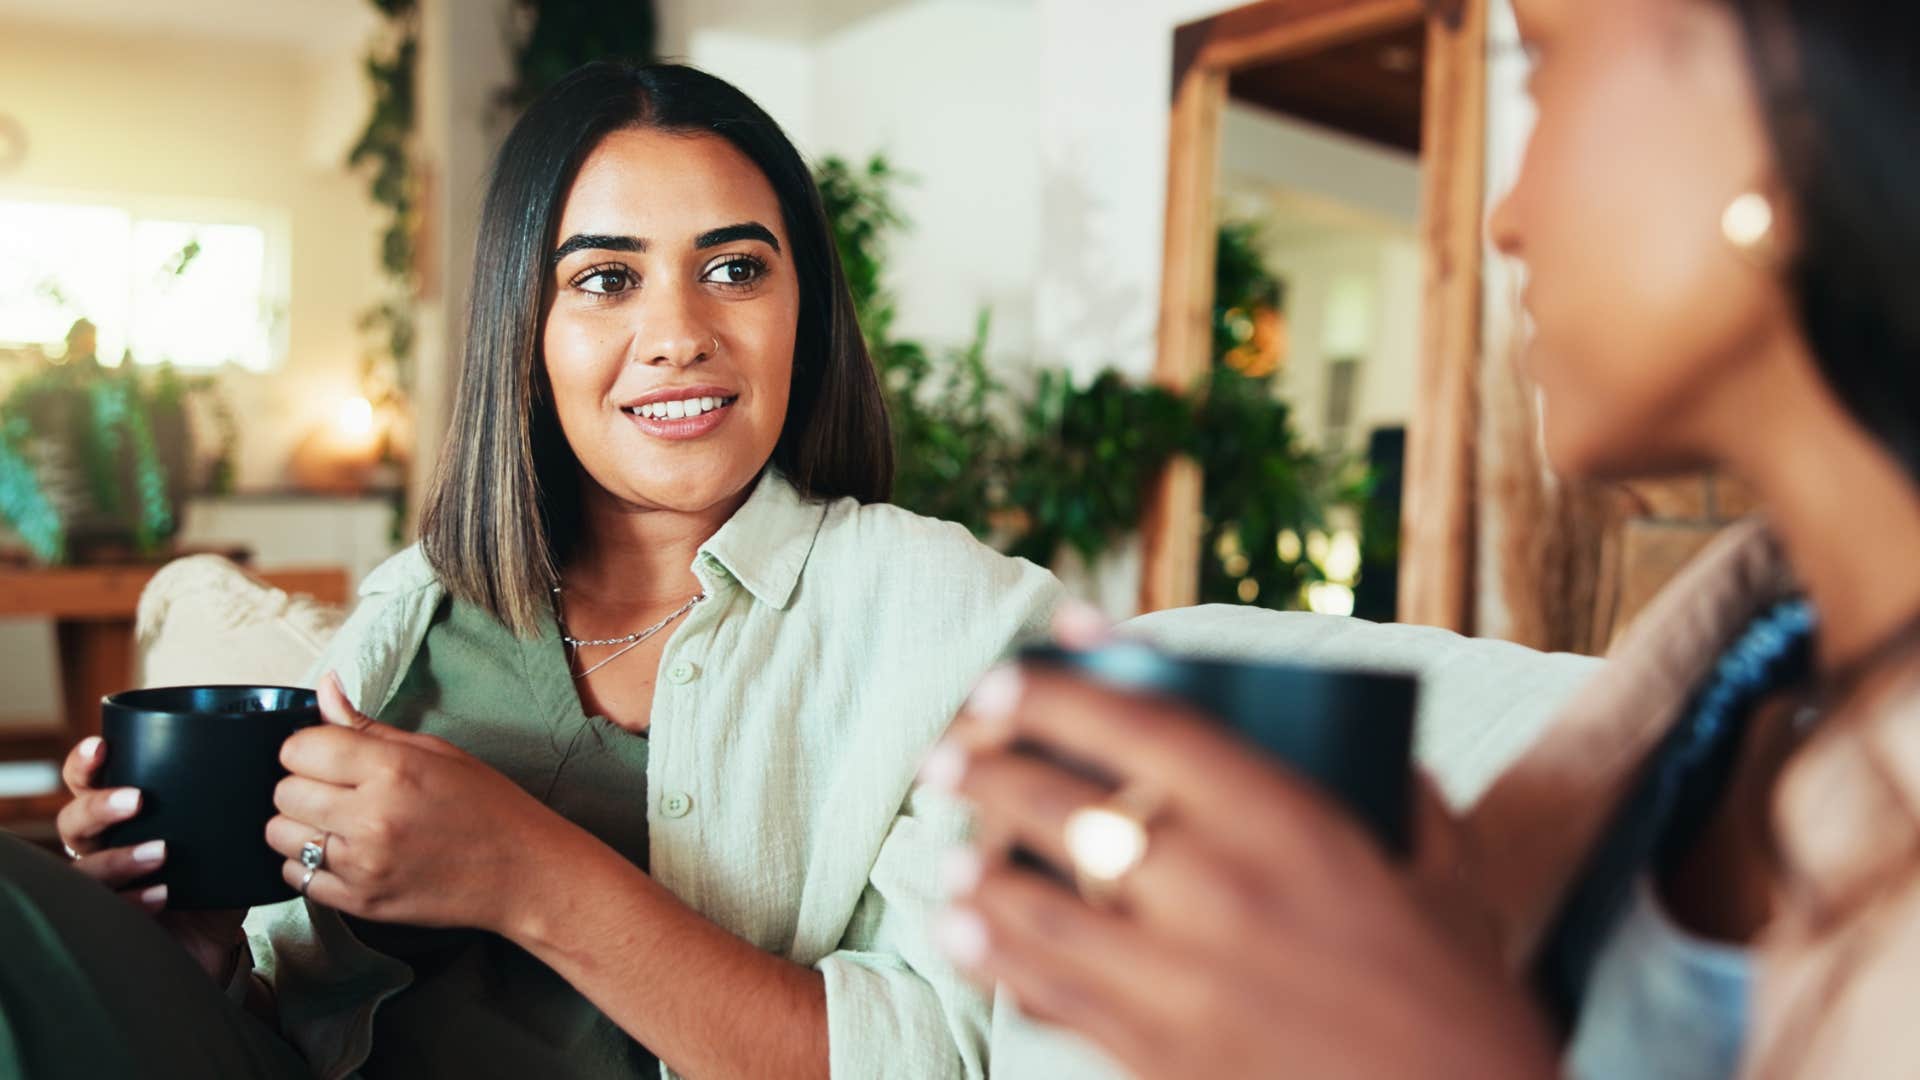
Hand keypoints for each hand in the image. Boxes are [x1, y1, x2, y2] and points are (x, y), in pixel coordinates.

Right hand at [55, 735, 246, 981]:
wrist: (214, 944)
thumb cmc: (213, 880)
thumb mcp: (225, 835)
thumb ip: (239, 798)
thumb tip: (283, 755)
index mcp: (121, 819)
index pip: (86, 783)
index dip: (85, 763)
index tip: (101, 745)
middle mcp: (101, 850)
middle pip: (73, 822)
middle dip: (99, 806)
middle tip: (137, 800)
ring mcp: (102, 889)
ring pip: (83, 868)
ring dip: (120, 856)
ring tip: (160, 853)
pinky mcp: (111, 925)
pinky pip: (107, 911)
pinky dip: (133, 900)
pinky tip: (160, 895)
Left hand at [265, 673, 573, 934]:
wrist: (523, 872)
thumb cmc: (487, 806)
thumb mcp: (436, 752)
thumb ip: (368, 727)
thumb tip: (324, 687)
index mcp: (393, 769)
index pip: (298, 748)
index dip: (309, 747)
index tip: (330, 755)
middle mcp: (372, 817)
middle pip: (283, 792)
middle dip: (302, 785)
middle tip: (337, 790)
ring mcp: (363, 864)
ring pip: (279, 836)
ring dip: (300, 825)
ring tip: (338, 823)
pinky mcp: (360, 902)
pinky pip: (297, 877)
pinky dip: (309, 864)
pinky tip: (343, 853)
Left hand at [921, 610, 1555, 1079]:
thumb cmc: (1463, 997)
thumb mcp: (1448, 872)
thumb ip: (1396, 790)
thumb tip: (1358, 737)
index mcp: (1291, 823)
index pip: (1142, 727)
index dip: (1056, 690)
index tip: (1005, 678)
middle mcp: (1222, 890)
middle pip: (1065, 807)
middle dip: (987, 771)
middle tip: (947, 756)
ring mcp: (1182, 981)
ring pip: (1036, 904)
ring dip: (974, 869)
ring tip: (943, 852)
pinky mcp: (1161, 1060)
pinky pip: (1050, 995)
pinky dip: (995, 958)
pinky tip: (964, 935)